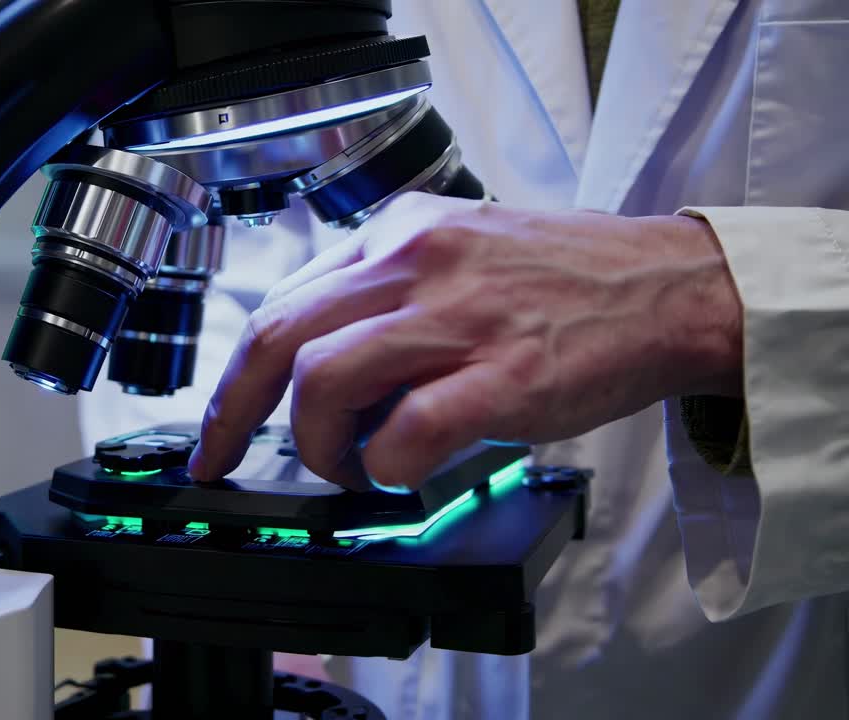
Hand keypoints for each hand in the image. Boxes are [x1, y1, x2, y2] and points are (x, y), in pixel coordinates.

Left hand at [187, 193, 742, 490]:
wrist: (669, 288)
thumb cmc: (563, 282)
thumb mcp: (457, 255)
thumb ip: (385, 299)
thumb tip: (317, 374)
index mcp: (397, 235)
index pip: (280, 303)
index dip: (234, 377)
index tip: (219, 423)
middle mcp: (414, 263)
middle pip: (276, 337)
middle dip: (233, 414)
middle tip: (223, 460)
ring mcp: (457, 318)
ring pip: (322, 383)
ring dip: (316, 446)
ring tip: (348, 467)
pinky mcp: (503, 376)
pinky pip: (403, 432)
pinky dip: (384, 467)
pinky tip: (401, 472)